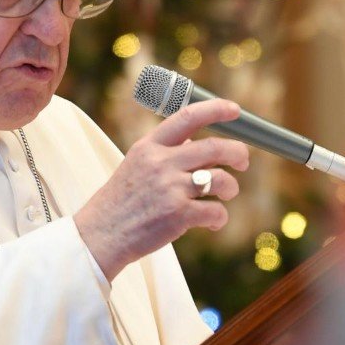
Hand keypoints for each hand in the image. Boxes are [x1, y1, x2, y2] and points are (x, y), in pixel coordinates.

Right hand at [75, 99, 249, 280]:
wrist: (101, 235)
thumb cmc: (121, 202)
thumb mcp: (136, 165)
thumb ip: (165, 153)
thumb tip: (199, 144)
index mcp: (150, 146)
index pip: (188, 116)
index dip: (216, 109)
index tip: (234, 109)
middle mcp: (161, 163)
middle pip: (215, 147)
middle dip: (238, 153)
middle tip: (243, 161)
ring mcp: (171, 189)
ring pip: (221, 179)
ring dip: (231, 187)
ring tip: (226, 194)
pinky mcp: (179, 215)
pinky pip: (217, 211)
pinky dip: (219, 218)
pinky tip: (211, 222)